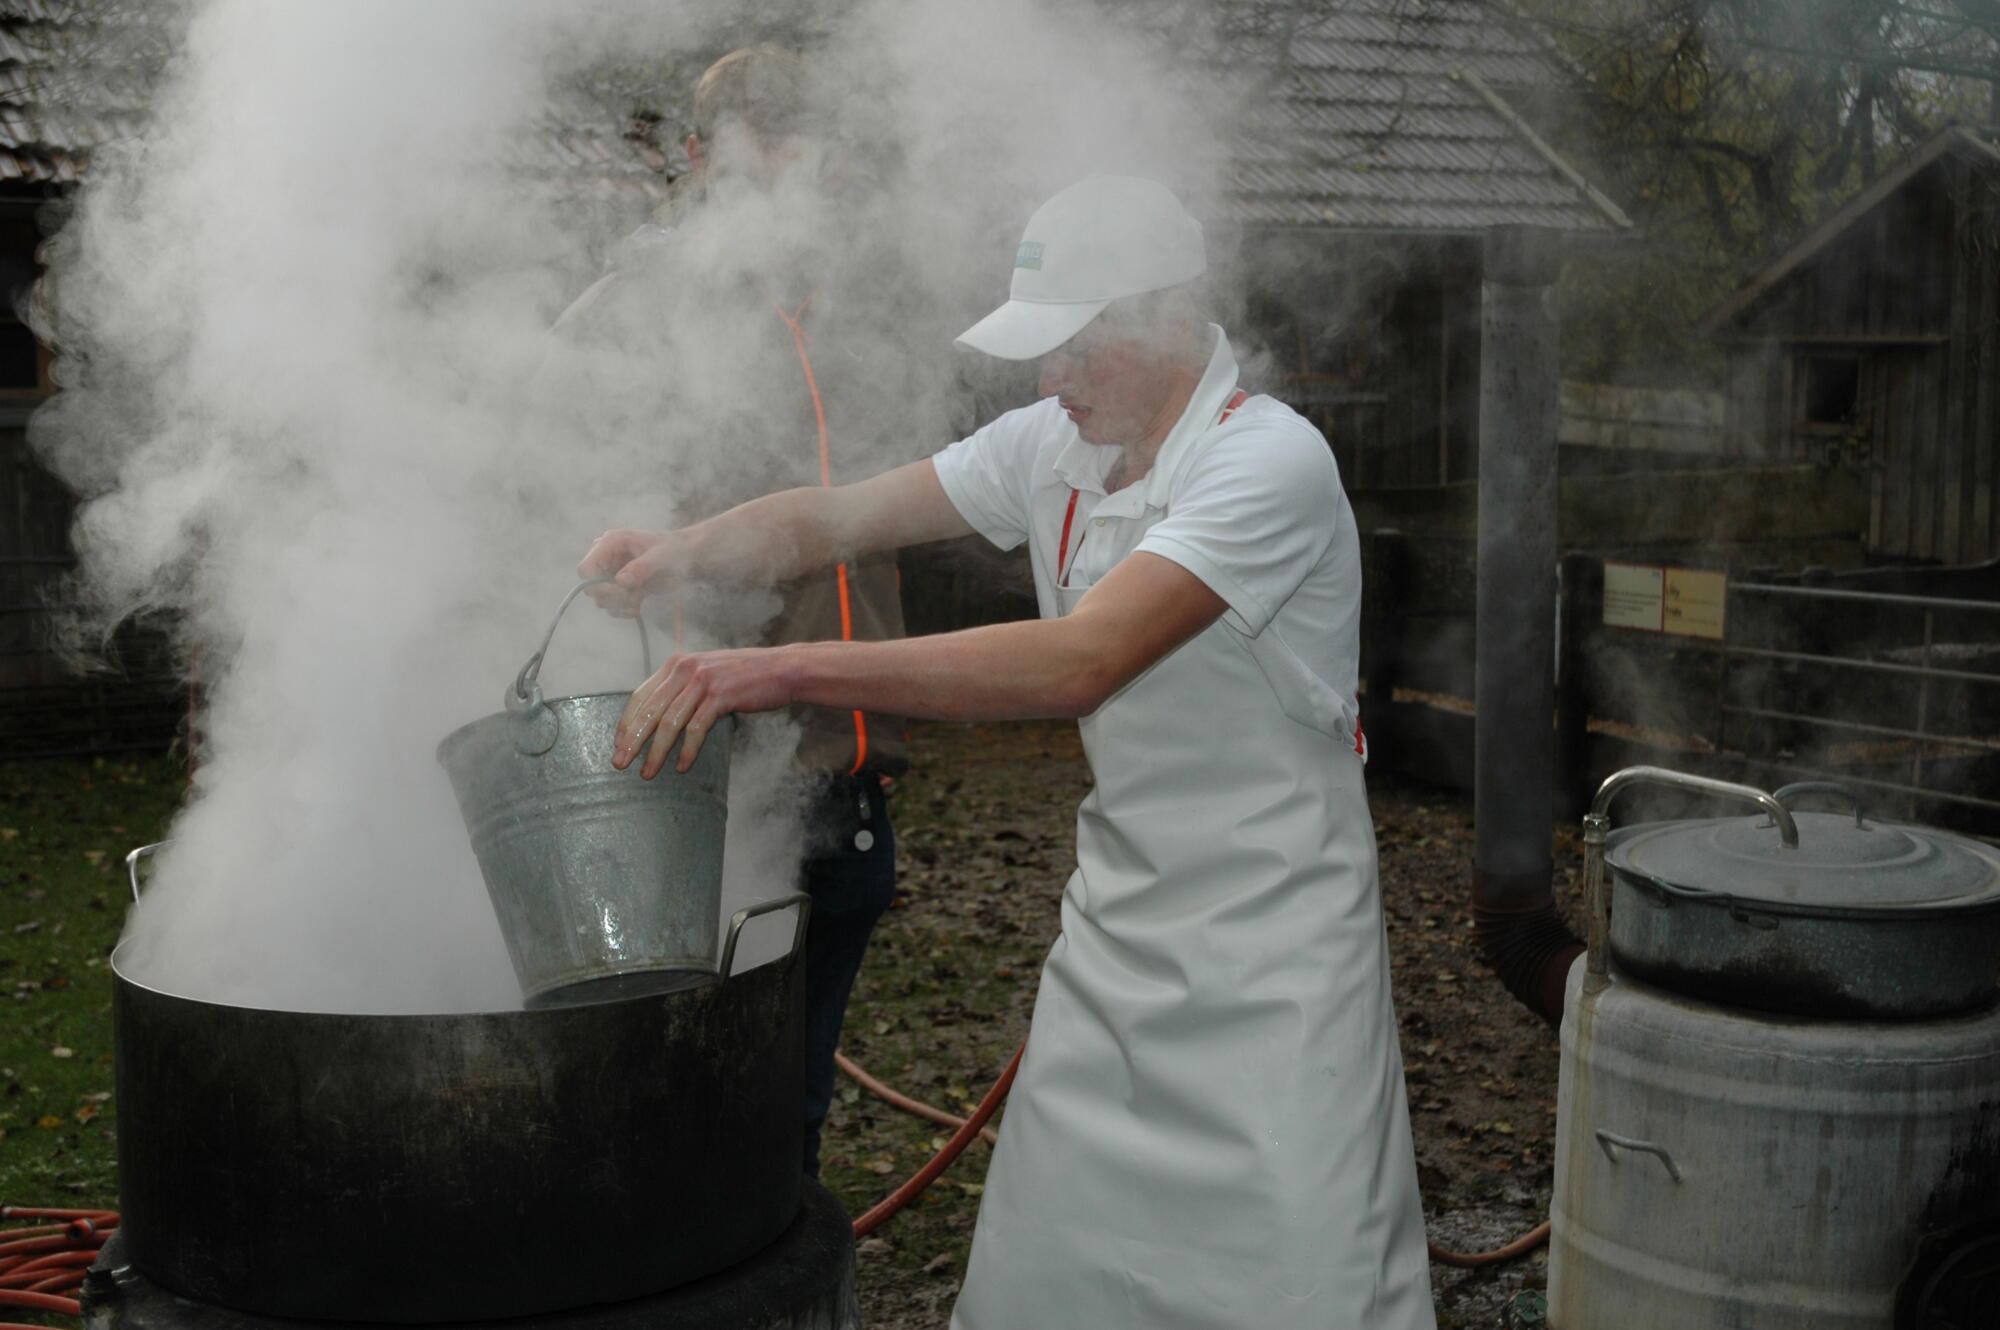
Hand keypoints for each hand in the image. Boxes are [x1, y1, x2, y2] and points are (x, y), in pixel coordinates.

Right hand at [576, 528, 675, 615]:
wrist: (686, 556)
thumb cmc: (674, 549)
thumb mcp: (662, 556)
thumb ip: (642, 567)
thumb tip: (621, 580)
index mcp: (610, 543)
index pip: (586, 568)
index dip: (596, 585)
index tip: (618, 593)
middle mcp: (606, 558)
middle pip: (591, 587)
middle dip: (611, 597)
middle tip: (633, 596)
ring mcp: (612, 574)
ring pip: (602, 600)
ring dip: (620, 604)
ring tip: (640, 597)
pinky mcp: (621, 588)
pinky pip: (613, 606)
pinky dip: (624, 610)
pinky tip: (638, 606)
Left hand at [613, 647, 796, 777]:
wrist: (782, 669)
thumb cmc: (746, 676)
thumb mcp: (706, 673)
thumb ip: (682, 688)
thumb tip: (659, 714)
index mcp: (677, 664)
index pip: (641, 695)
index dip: (627, 722)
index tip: (618, 744)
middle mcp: (685, 669)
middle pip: (649, 710)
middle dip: (632, 741)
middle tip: (620, 763)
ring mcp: (703, 682)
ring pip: (669, 723)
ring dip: (656, 752)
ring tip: (648, 773)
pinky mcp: (720, 696)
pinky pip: (696, 729)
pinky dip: (687, 751)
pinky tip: (682, 766)